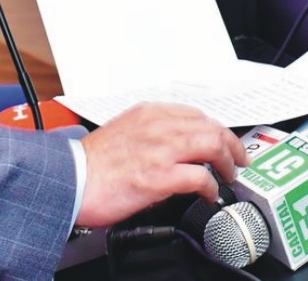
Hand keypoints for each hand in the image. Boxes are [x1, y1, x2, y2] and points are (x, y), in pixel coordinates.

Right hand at [77, 102, 246, 226]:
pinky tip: (209, 195)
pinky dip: (210, 187)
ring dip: (227, 162)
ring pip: (212, 144)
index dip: (216, 130)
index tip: (222, 141)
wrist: (69, 180)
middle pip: (211, 126)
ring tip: (229, 175)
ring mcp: (160, 150)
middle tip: (238, 159)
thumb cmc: (89, 164)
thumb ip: (150, 132)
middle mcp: (158, 125)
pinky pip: (200, 177)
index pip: (196, 115)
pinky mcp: (159, 176)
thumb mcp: (124, 131)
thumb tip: (173, 146)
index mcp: (149, 113)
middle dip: (231, 144)